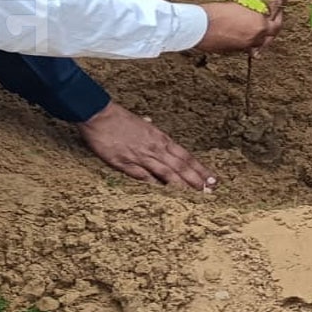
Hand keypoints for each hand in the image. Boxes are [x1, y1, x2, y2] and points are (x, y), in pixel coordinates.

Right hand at [77, 101, 216, 188]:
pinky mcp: (125, 163)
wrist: (99, 115)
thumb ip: (146, 125)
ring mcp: (141, 156)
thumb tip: (150, 121)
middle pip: (180, 166)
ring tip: (196, 196)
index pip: (185, 156)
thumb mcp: (138, 120)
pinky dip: (155, 186)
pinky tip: (165, 196)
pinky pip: (143, 177)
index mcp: (159, 137)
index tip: (212, 179)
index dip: (200, 168)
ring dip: (182, 185)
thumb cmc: (118, 117)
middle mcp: (154, 147)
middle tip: (211, 192)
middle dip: (197, 180)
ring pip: (167, 173)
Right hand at [195, 1, 282, 55]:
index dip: (277, 20)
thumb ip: (250, 12)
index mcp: (259, 25)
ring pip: (257, 44)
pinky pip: (245, 48)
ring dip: (256, 38)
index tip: (275, 15)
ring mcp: (244, 47)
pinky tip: (239, 35)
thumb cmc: (215, 12)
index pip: (276, 26)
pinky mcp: (233, 52)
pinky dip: (245, 43)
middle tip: (266, 25)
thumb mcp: (237, 6)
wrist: (199, 26)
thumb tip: (252, 14)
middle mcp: (255, 38)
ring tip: (251, 29)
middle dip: (268, 32)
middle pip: (269, 38)